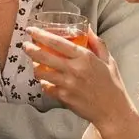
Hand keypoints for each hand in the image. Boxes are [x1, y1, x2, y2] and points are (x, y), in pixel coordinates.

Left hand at [24, 27, 138, 138]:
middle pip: (44, 56)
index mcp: (85, 57)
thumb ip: (97, 42)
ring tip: (34, 63)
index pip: (57, 42)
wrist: (112, 111)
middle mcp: (74, 70)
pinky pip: (46, 87)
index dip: (41, 35)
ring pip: (41, 72)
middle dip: (31, 49)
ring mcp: (67, 84)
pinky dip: (43, 82)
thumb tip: (87, 27)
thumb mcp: (108, 60)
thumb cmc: (112, 84)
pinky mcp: (63, 97)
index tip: (31, 30)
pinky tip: (45, 80)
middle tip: (26, 45)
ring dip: (34, 66)